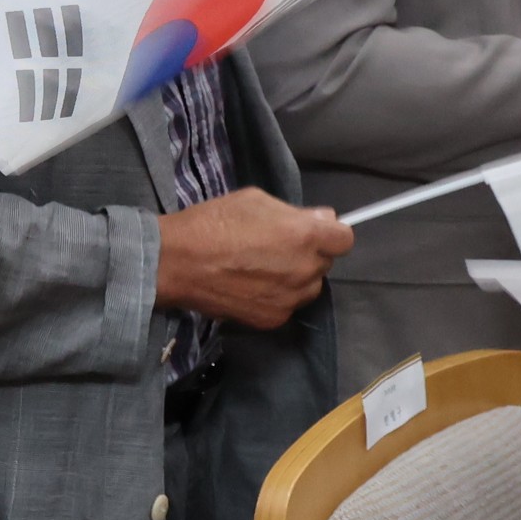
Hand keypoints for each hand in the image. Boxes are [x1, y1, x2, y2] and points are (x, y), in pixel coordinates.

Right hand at [152, 190, 352, 330]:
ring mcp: (290, 299)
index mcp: (305, 236)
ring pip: (308, 287)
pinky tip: (249, 286)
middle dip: (308, 253)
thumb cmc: (212, 222)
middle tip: (275, 246)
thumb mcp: (254, 200)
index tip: (311, 231)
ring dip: (295, 277)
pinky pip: (286, 305)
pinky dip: (275, 296)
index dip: (329, 233)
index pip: (345, 239)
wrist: (176, 263)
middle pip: (325, 263)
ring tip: (261, 268)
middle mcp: (305, 271)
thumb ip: (294, 212)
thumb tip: (323, 219)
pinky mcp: (273, 320)